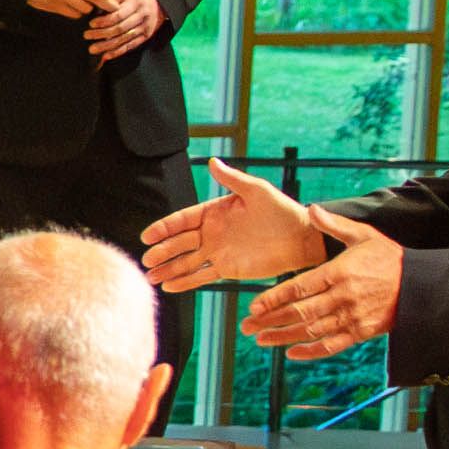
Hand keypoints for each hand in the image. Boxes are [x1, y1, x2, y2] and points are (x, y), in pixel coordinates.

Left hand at [81, 0, 170, 61]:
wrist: (158, 2)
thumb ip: (112, 2)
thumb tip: (93, 11)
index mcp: (137, 3)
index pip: (119, 15)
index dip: (104, 21)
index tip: (91, 24)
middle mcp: (143, 16)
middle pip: (120, 28)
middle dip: (102, 34)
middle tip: (86, 36)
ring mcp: (146, 28)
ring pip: (124, 39)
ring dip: (107, 46)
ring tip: (92, 49)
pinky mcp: (146, 37)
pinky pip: (131, 46)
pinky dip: (117, 52)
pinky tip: (105, 56)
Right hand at [141, 154, 325, 292]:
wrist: (302, 238)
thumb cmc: (282, 210)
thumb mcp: (257, 190)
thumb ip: (232, 179)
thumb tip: (212, 161)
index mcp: (215, 212)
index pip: (182, 220)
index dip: (164, 228)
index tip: (147, 236)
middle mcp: (212, 232)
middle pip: (180, 243)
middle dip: (162, 252)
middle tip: (146, 261)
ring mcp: (218, 252)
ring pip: (187, 262)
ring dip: (168, 270)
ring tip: (150, 278)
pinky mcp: (228, 269)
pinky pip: (202, 276)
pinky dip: (186, 282)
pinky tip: (170, 287)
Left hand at [243, 211, 401, 358]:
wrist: (422, 284)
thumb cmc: (389, 258)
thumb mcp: (364, 235)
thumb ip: (334, 225)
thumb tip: (311, 208)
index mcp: (339, 272)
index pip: (299, 287)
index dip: (274, 298)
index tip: (254, 306)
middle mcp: (343, 296)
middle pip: (300, 312)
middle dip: (270, 320)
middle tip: (247, 326)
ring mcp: (352, 316)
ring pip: (312, 331)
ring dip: (283, 337)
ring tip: (260, 340)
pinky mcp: (362, 332)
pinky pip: (333, 345)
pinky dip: (312, 351)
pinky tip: (292, 353)